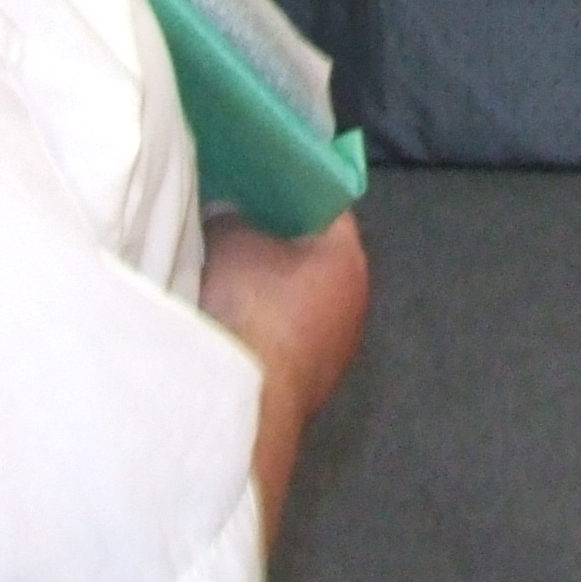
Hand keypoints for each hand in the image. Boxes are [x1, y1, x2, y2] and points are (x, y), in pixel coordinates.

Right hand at [202, 209, 371, 425]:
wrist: (247, 401)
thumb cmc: (252, 306)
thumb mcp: (231, 241)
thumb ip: (232, 218)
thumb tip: (228, 215)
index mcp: (348, 258)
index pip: (329, 207)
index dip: (296, 188)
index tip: (265, 180)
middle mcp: (354, 304)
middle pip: (313, 257)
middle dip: (278, 241)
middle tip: (239, 222)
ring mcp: (334, 352)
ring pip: (299, 303)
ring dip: (269, 291)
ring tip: (226, 271)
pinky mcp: (307, 387)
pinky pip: (284, 340)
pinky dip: (262, 328)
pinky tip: (229, 322)